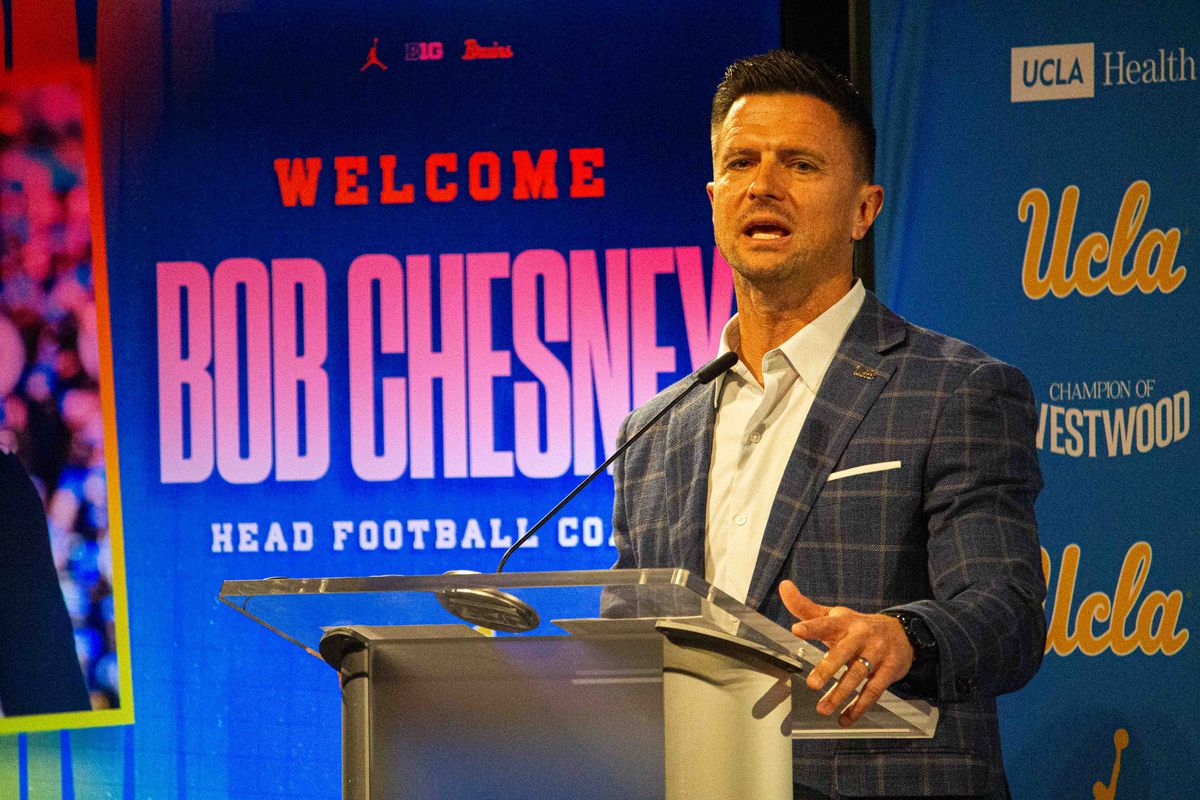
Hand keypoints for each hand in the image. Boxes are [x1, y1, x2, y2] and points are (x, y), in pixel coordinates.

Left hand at [779, 580, 914, 725]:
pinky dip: (859, 707)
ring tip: (823, 708)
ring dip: (840, 694)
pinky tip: (845, 718)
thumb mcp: (833, 615)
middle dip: (827, 668)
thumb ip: (805, 607)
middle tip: (812, 684)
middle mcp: (861, 636)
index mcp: (844, 621)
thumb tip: (783, 587)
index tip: (797, 629)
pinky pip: (874, 691)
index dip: (812, 625)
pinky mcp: (889, 670)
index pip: (825, 623)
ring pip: (858, 675)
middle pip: (843, 652)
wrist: (902, 632)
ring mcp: (877, 653)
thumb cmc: (857, 626)